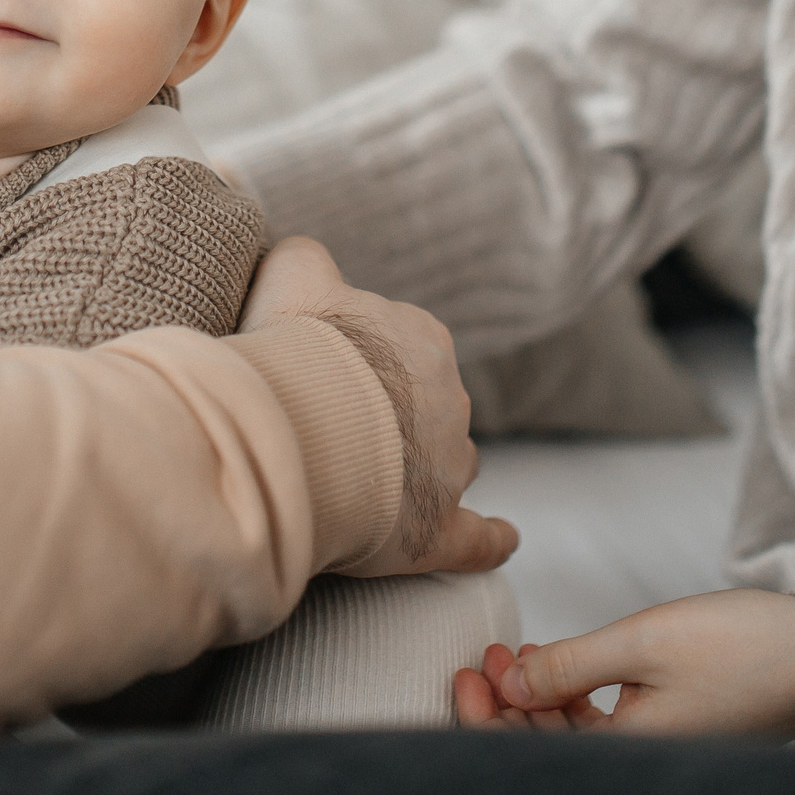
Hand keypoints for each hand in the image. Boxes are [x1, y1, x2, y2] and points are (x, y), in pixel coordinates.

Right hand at [239, 236, 518, 577]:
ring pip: (450, 466)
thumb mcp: (292, 277)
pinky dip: (490, 540)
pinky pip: (477, 538)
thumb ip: (305, 258)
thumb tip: (304, 254)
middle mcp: (450, 400)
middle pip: (432, 408)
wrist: (296, 426)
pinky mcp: (436, 530)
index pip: (409, 349)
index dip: (369, 366)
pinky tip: (502, 538)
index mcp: (422, 340)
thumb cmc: (294, 351)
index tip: (332, 377)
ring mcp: (448, 467)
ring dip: (425, 472)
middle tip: (337, 432)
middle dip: (396, 419)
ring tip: (375, 486)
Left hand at [450, 590, 794, 737]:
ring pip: (572, 737)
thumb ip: (569, 665)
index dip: (487, 720)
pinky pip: (602, 725)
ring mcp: (658, 751)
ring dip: (538, 698)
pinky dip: (572, 697)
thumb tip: (508, 685)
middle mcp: (641, 765)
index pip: (534, 757)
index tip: (467, 673)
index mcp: (629, 758)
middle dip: (507, 705)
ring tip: (513, 654)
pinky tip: (554, 662)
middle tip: (481, 659)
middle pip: (548, 750)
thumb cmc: (743, 646)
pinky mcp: (671, 732)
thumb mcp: (643, 644)